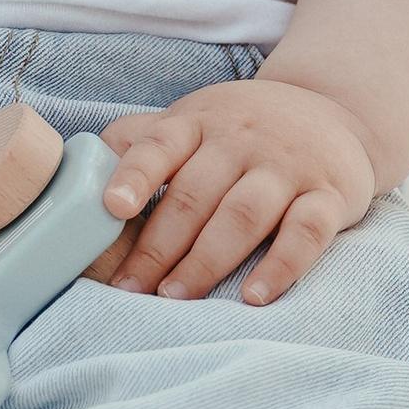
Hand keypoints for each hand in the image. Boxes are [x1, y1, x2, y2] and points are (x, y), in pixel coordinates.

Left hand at [98, 79, 375, 304]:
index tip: (112, 207)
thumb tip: (74, 170)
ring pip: (243, 216)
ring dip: (207, 261)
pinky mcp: (330, 195)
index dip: (135, 174)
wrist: (334, 110)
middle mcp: (241, 140)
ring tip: (177, 298)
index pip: (160, 144)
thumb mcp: (193, 120)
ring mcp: (287, 166)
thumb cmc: (241, 129)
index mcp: (198, 122)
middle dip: (158, 247)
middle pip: (195, 195)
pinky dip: (281, 267)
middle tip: (131, 290)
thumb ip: (140, 142)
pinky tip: (255, 297)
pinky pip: (307, 233)